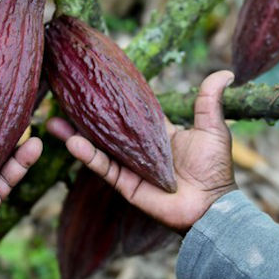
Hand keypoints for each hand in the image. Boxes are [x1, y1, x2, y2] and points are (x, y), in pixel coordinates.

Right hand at [47, 70, 235, 232]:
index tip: (96, 79)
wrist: (212, 206)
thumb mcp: (213, 128)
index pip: (131, 110)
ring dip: (75, 134)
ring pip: (98, 146)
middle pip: (107, 127)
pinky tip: (70, 141)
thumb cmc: (216, 169)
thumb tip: (226, 72)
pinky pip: (104, 167)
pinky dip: (87, 155)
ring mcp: (130, 166)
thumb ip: (210, 100)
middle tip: (64, 97)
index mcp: (158, 133)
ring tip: (52, 120)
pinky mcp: (125, 184)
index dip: (115, 96)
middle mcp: (139, 148)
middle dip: (85, 115)